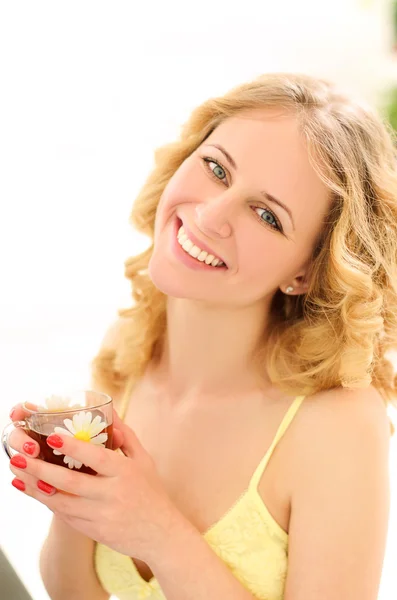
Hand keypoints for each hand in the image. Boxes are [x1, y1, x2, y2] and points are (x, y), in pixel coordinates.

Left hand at [9, 410, 180, 562]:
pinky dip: (48, 502)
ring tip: (16, 474)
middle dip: (40, 469)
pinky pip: (65, 515)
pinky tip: (32, 490)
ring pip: (61, 502)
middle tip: (18, 457)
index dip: (74, 447)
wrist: (160, 535)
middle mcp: (112, 494)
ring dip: (36, 488)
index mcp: (125, 472)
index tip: (52, 436)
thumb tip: (109, 411)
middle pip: (70, 482)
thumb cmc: (151, 491)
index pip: (96, 458)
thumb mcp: (143, 459)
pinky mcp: (93, 531)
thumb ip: (125, 435)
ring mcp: (101, 515)